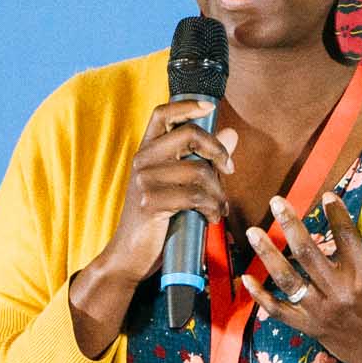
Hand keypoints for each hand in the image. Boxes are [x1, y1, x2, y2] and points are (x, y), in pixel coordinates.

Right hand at [96, 100, 237, 283]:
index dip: (187, 105)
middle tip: (228, 170)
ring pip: (200, 171)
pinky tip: (210, 218)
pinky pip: (196, 196)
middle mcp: (142, 160)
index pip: (162, 114)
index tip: (210, 108)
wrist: (129, 257)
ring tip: (219, 207)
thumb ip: (202, 159)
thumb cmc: (157, 221)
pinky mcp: (151, 202)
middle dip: (218, 151)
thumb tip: (231, 134)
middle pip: (190, 135)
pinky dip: (212, 209)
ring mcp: (144, 180)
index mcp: (146, 152)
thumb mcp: (179, 186)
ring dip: (219, 192)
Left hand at [239, 194, 361, 362]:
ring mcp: (321, 312)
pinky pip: (280, 311)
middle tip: (277, 202)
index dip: (335, 212)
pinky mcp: (310, 327)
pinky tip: (247, 278)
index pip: (345, 236)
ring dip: (268, 254)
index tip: (327, 195)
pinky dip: (261, 297)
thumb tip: (353, 226)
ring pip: (288, 279)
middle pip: (308, 252)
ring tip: (253, 232)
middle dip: (291, 223)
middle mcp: (340, 293)